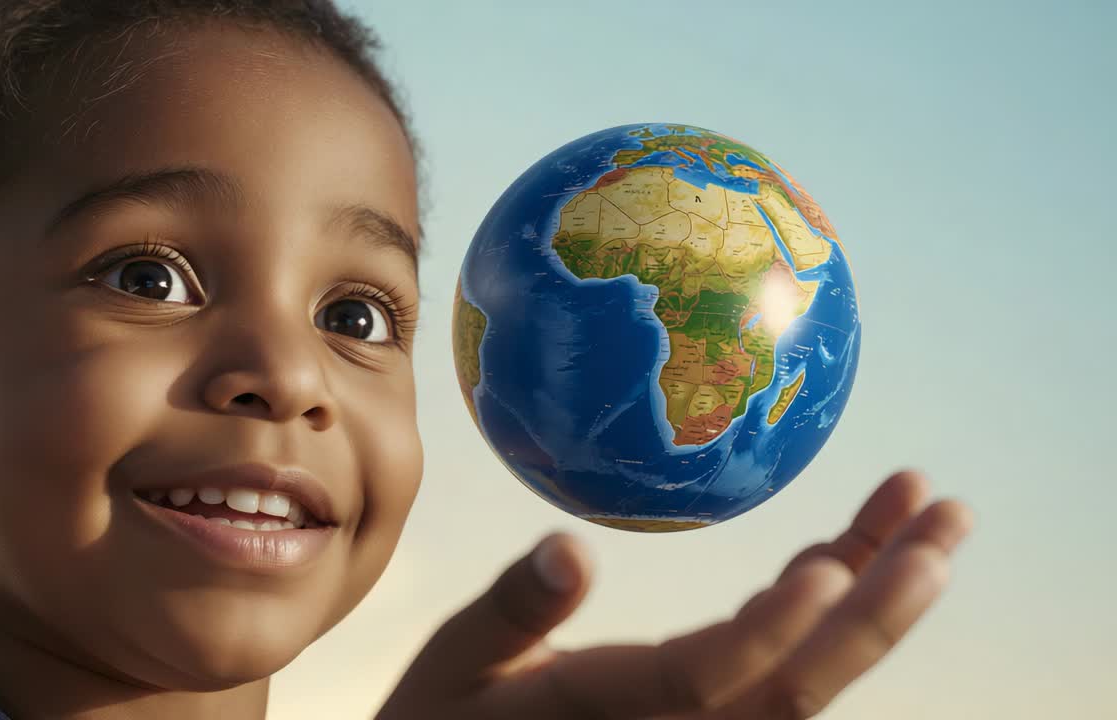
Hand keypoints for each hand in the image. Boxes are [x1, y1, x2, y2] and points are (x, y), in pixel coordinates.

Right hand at [375, 470, 972, 718]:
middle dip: (882, 606)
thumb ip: (513, 613)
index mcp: (611, 715)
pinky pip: (786, 669)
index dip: (771, 633)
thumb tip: (568, 551)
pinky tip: (853, 548)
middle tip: (946, 520)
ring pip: (812, 677)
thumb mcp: (456, 666)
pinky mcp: (710, 716)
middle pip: (799, 689)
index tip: (831, 567)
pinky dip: (827, 607)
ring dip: (880, 593)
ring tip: (930, 511)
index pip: (708, 682)